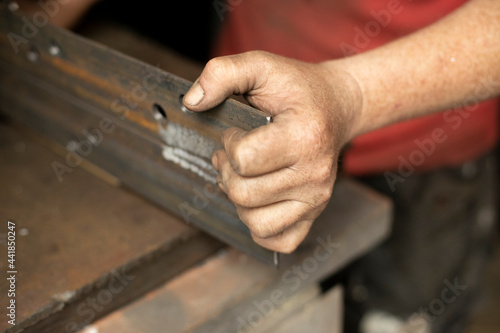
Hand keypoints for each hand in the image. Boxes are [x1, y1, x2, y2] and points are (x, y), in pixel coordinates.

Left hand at [183, 51, 360, 252]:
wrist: (337, 106)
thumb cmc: (299, 89)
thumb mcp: (262, 65)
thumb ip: (223, 73)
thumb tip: (191, 102)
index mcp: (303, 136)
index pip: (243, 160)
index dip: (228, 144)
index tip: (237, 132)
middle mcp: (314, 174)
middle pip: (243, 194)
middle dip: (226, 172)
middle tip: (233, 155)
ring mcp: (317, 198)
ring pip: (255, 223)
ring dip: (238, 200)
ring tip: (245, 176)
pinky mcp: (314, 213)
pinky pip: (278, 241)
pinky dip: (259, 228)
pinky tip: (258, 201)